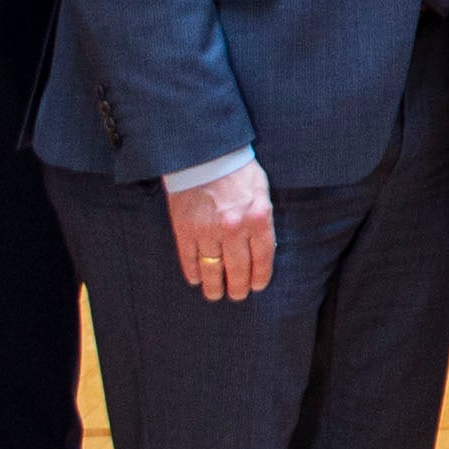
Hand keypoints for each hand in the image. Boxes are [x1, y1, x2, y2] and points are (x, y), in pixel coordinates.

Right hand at [168, 160, 275, 304]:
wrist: (204, 154)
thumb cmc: (237, 169)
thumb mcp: (261, 190)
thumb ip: (263, 218)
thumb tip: (263, 246)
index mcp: (258, 218)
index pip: (262, 259)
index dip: (260, 277)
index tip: (257, 286)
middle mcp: (234, 228)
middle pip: (238, 270)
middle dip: (238, 288)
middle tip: (237, 295)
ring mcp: (208, 231)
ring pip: (212, 270)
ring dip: (215, 287)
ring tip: (216, 294)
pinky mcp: (185, 230)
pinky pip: (189, 259)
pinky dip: (193, 273)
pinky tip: (197, 279)